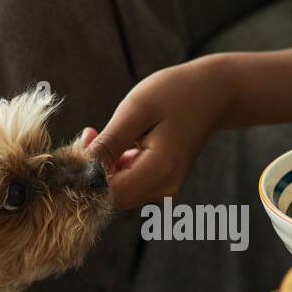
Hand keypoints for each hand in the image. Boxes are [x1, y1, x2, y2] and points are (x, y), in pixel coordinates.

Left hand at [84, 58, 229, 209]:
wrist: (213, 94)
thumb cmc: (176, 94)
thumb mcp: (137, 110)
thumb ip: (109, 143)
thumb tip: (80, 167)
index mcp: (160, 170)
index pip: (108, 194)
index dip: (85, 177)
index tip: (78, 144)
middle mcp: (163, 188)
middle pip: (111, 197)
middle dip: (90, 172)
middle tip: (87, 134)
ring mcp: (164, 189)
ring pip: (117, 192)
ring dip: (102, 169)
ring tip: (100, 134)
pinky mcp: (160, 183)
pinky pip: (128, 185)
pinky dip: (114, 169)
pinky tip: (117, 143)